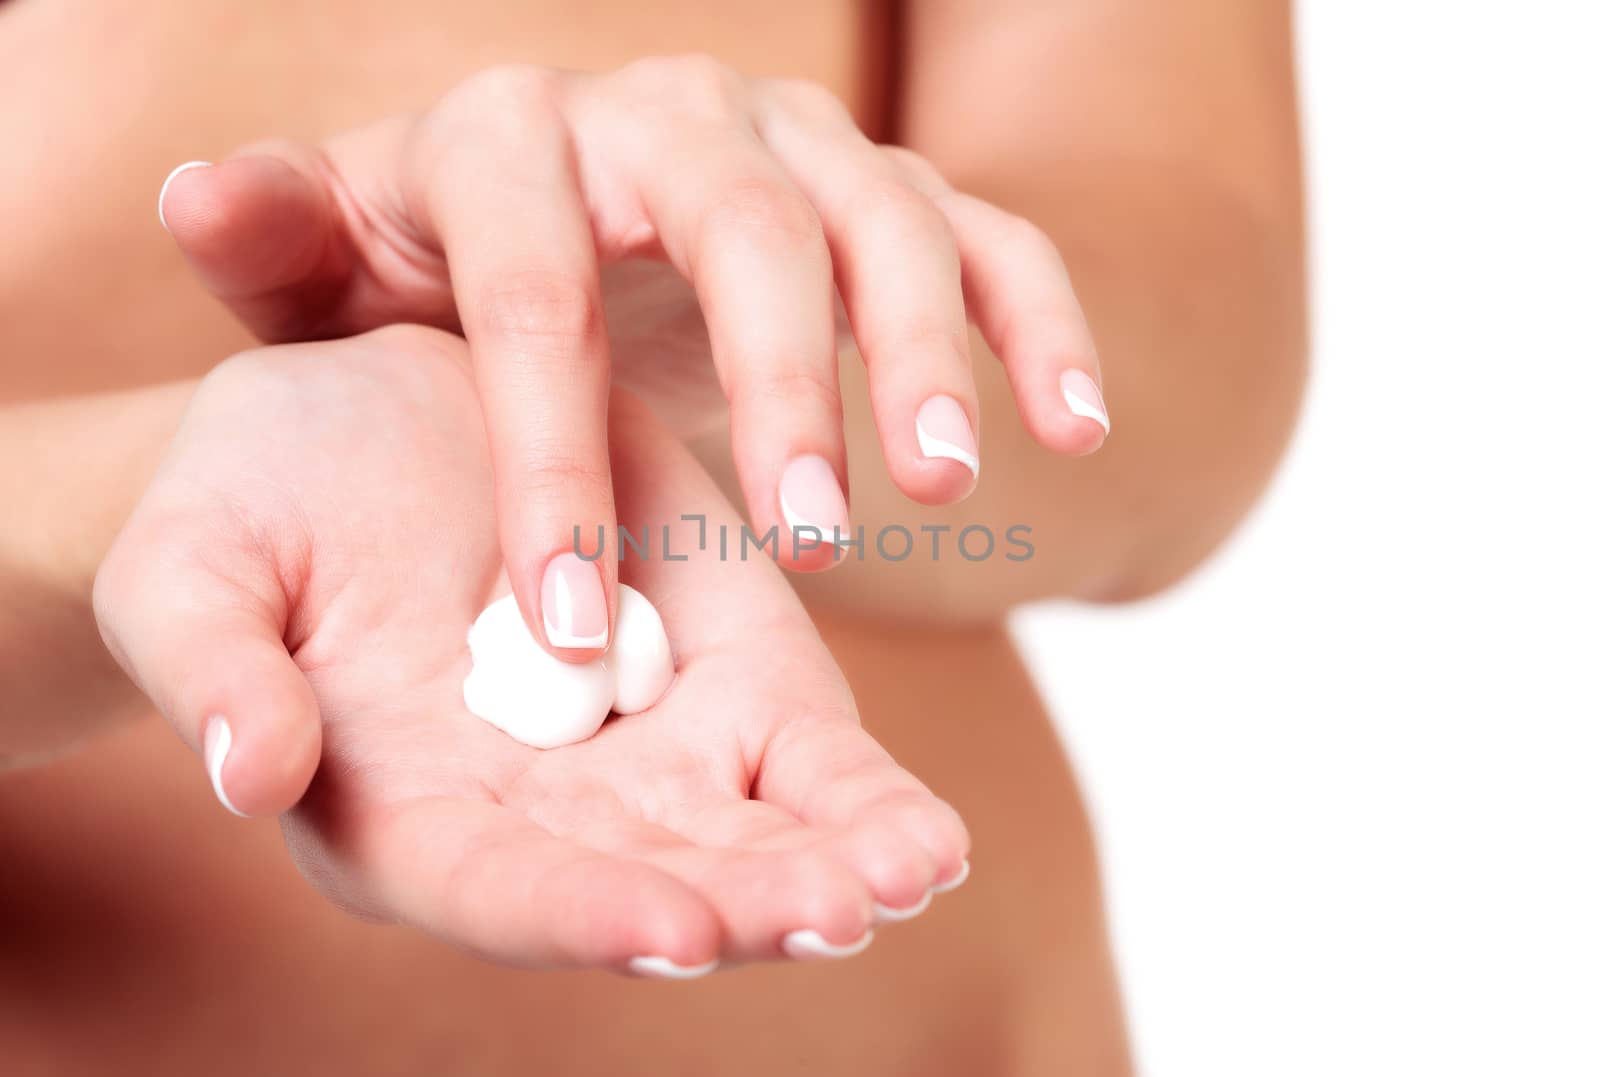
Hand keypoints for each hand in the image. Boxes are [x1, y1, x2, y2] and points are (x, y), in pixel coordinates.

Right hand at [94, 325, 968, 972]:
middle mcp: (535, 806)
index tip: (674, 928)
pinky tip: (921, 829)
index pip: (498, 885)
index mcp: (405, 809)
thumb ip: (215, 666)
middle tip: (845, 907)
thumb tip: (251, 769)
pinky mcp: (708, 664)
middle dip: (750, 901)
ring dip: (833, 857)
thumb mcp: (193, 569)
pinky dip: (856, 789)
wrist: (344, 425)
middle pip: (653, 878)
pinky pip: (795, 746)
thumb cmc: (239, 505)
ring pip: (746, 829)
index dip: (581, 911)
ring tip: (916, 864)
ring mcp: (632, 743)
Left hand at [156, 56, 1108, 653]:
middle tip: (808, 542)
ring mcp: (799, 149)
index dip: (549, 450)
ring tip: (940, 486)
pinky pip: (996, 235)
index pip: (536, 286)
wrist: (564, 239)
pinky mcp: (891, 194)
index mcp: (520, 138)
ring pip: (888, 218)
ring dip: (930, 351)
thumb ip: (285, 247)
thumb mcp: (343, 278)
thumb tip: (202, 199)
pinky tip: (1078, 430)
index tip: (565, 615)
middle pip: (748, 223)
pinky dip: (1042, 323)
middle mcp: (672, 117)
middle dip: (782, 385)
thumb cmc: (442, 284)